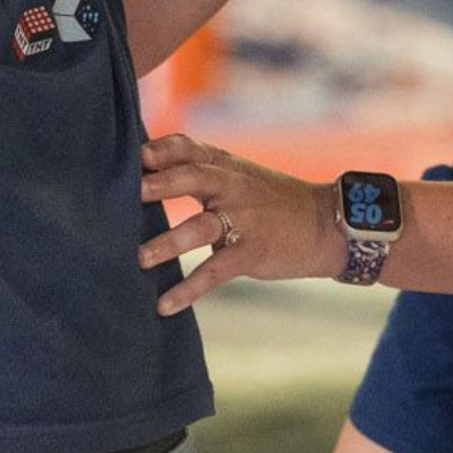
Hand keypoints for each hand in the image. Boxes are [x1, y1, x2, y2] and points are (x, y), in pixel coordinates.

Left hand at [138, 134, 346, 315]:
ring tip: (139, 258)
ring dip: (168, 242)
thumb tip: (147, 173)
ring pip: (200, 226)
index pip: (190, 148)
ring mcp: (243, 219)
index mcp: (226, 166)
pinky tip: (165, 304)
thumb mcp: (241, 175)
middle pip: (192, 178)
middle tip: (128, 193)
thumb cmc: (272, 201)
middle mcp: (232, 187)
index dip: (162, 149)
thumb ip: (203, 171)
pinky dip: (189, 289)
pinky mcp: (251, 251)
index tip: (133, 153)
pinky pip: (215, 271)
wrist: (325, 224)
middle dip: (159, 184)